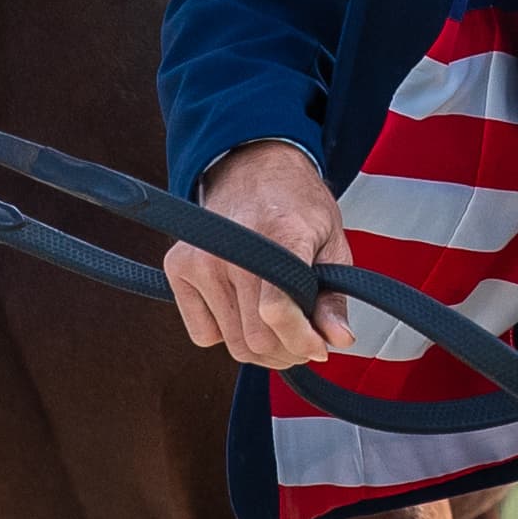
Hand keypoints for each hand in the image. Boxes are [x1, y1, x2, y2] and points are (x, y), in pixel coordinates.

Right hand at [163, 141, 356, 370]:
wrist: (254, 168)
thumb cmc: (296, 206)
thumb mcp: (331, 244)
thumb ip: (334, 296)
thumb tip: (339, 340)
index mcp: (279, 236)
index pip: (276, 311)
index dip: (302, 340)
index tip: (318, 346)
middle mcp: (232, 247)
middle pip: (256, 339)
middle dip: (288, 350)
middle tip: (302, 338)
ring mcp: (199, 258)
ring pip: (232, 344)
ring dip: (261, 347)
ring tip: (279, 327)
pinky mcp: (178, 268)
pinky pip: (204, 335)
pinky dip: (228, 335)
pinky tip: (245, 310)